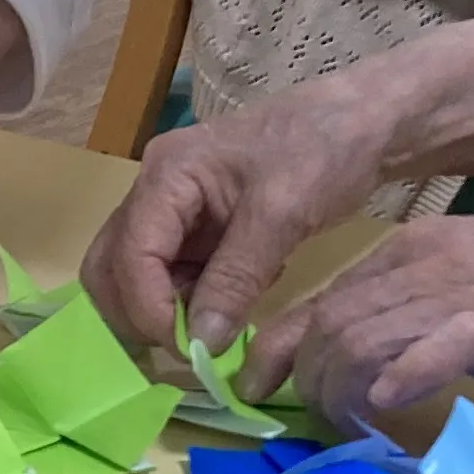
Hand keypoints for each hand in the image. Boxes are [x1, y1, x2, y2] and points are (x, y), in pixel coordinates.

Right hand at [79, 80, 396, 360]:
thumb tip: (200, 344)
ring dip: (166, 314)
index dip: (147, 309)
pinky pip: (174, 278)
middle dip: (138, 316)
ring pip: (138, 278)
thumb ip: (236, 278)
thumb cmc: (323, 151)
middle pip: (111, 267)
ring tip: (217, 331)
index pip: (129, 253)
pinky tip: (233, 305)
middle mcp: (156, 192)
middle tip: (186, 352)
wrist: (362, 122)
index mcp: (167, 175)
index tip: (187, 350)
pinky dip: (193, 304)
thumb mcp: (282, 214)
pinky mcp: (196, 231)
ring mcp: (173, 212)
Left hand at [243, 197, 473, 421]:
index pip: (318, 301)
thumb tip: (362, 357)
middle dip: (304, 378)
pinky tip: (388, 406)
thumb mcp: (461, 277)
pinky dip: (395, 381)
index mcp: (405, 254)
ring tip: (346, 423)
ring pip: (359, 339)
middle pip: (327, 325)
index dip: (276, 347)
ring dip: (340, 390)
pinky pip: (425, 352)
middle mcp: (417, 267)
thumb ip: (408, 308)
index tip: (257, 386)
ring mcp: (452, 295)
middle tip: (312, 417)